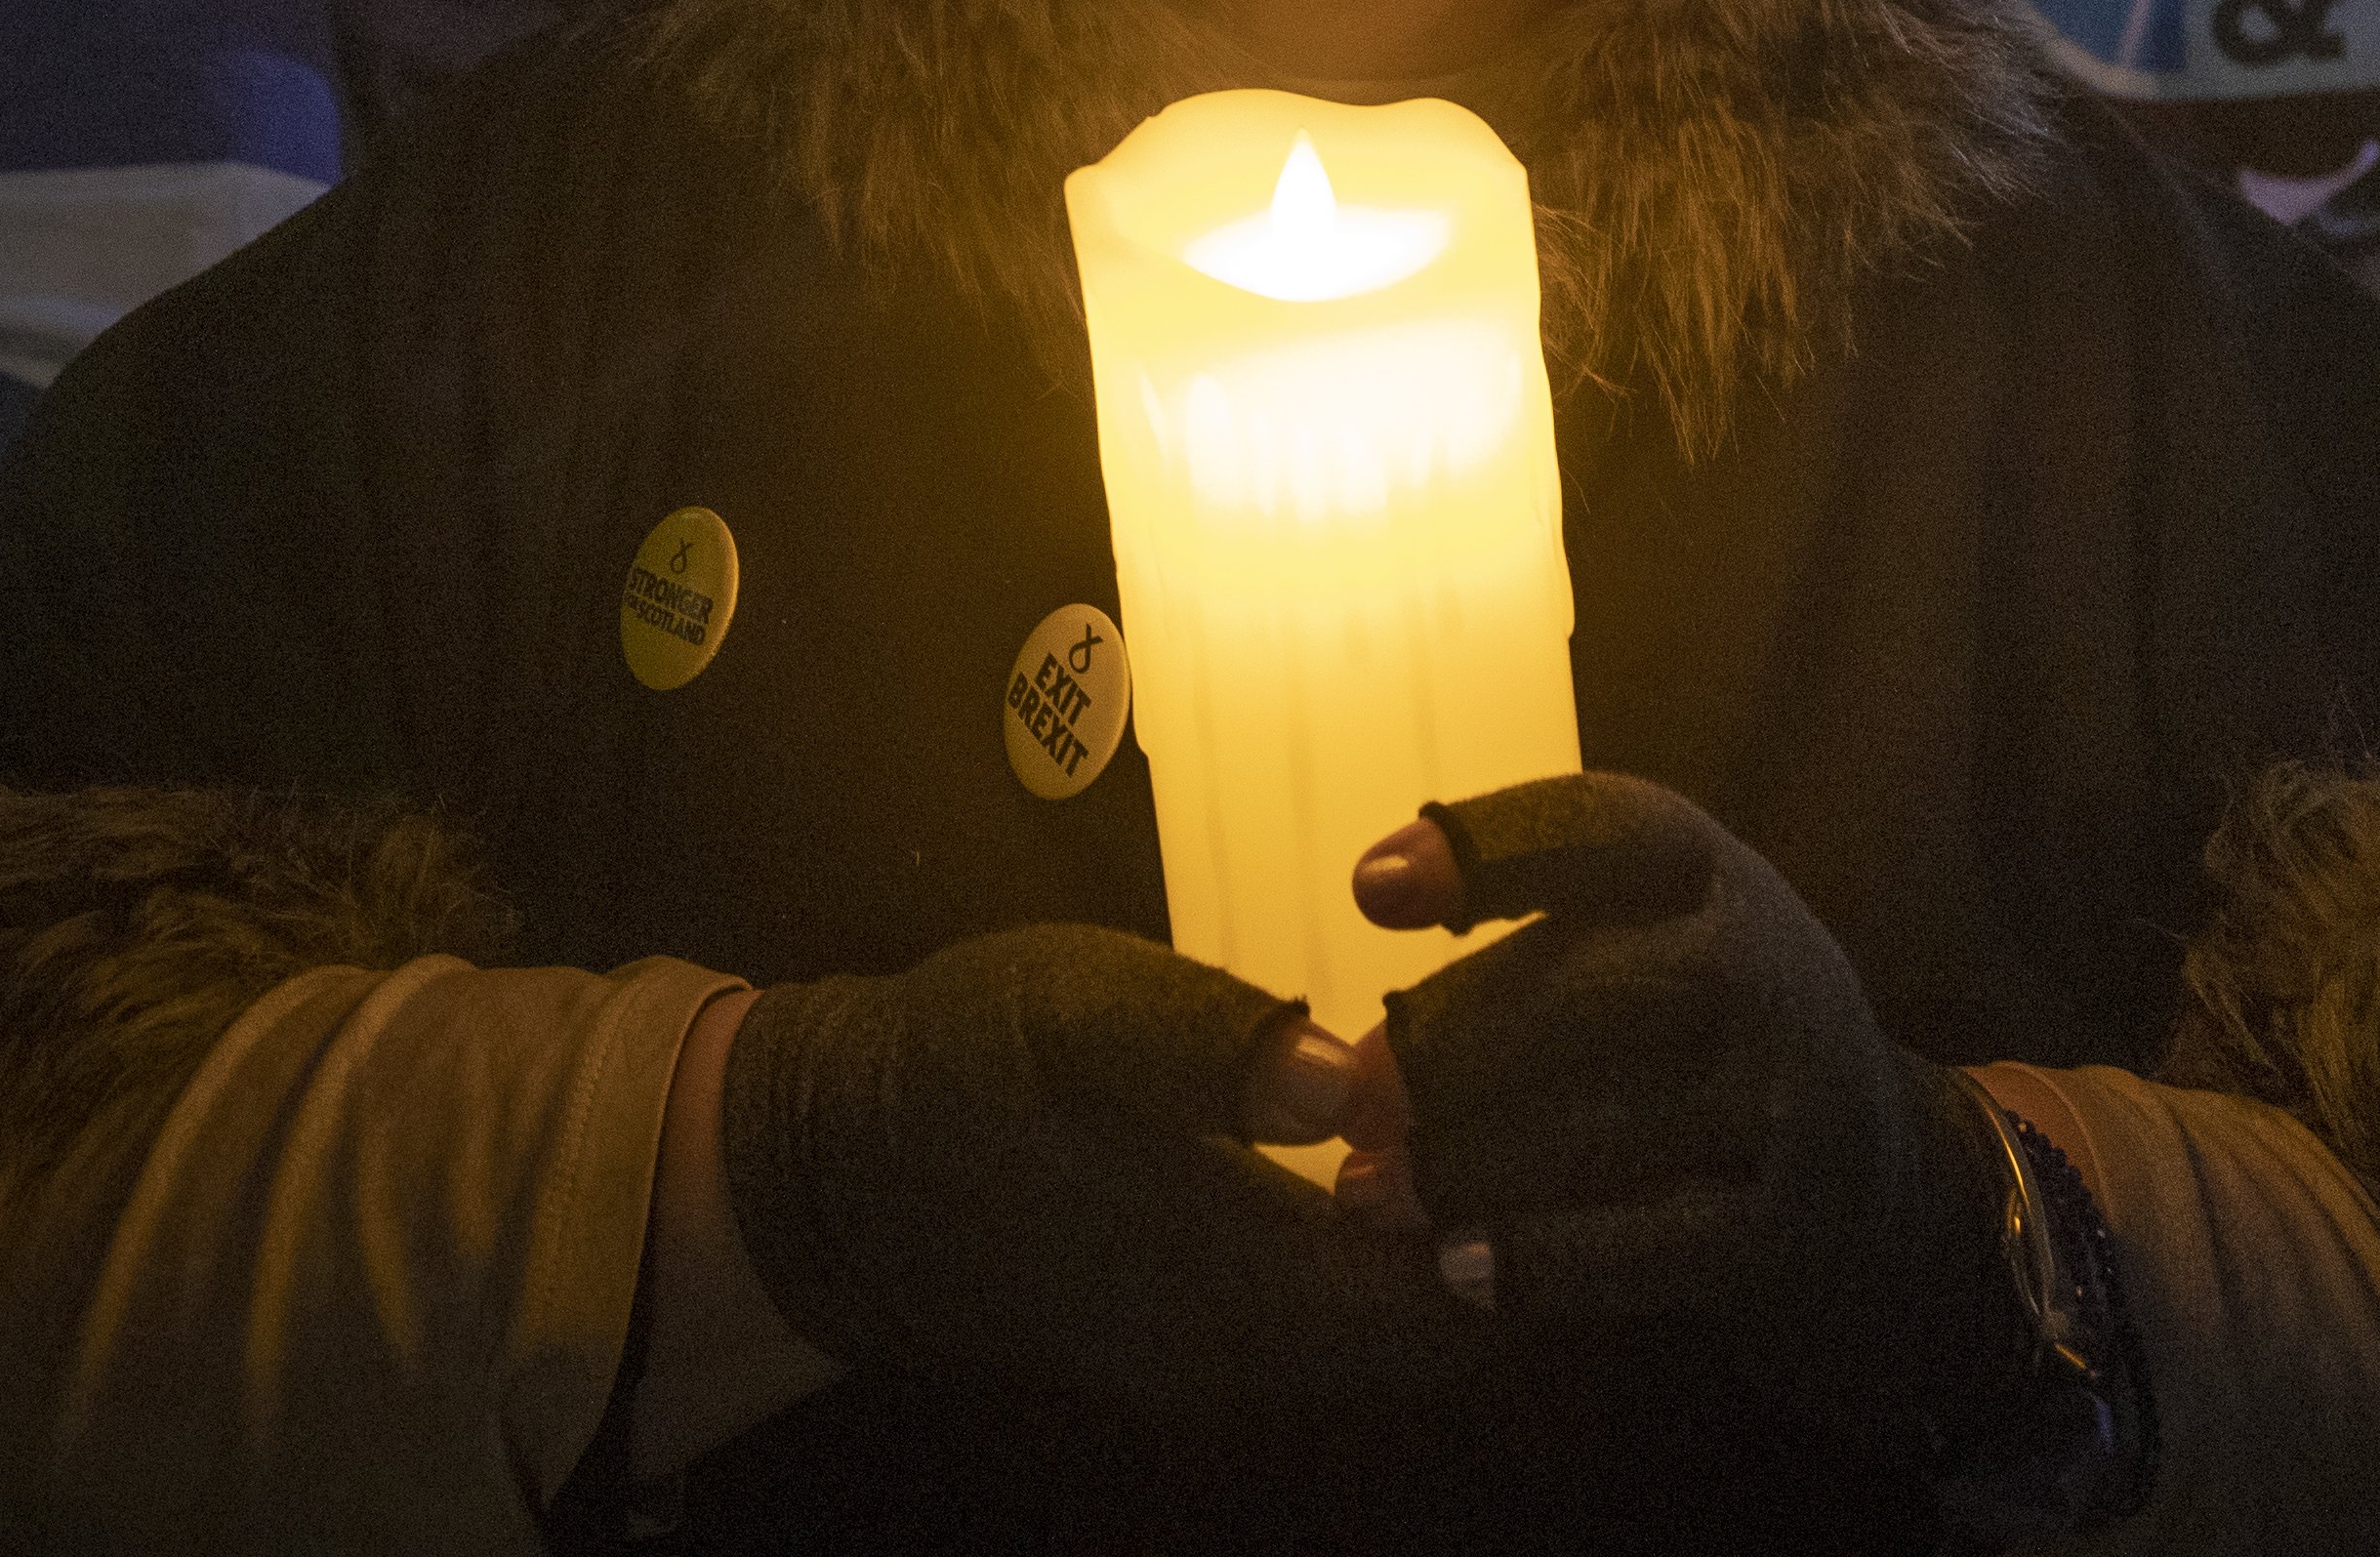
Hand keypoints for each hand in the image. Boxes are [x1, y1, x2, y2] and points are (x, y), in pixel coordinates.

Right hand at [714, 922, 1484, 1411]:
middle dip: (1502, 1218)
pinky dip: (1377, 1251)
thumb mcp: (1083, 1012)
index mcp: (1247, 1291)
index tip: (1553, 1092)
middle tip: (1530, 1090)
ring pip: (1392, 1333)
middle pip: (1449, 1330)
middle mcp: (1252, 1361)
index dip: (1524, 1202)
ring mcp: (1218, 1366)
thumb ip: (1219, 1044)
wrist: (826, 1170)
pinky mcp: (1189, 1345)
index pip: (1462, 1297)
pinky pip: (1330, 1323)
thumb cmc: (963, 1069)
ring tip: (1464, 1106)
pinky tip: (1374, 1150)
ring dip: (1439, 1235)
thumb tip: (1347, 1078)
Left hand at [1356, 775, 2029, 1444]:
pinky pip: (1643, 1248)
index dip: (1487, 850)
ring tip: (1365, 1191)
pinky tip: (1453, 1267)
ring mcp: (1784, 1102)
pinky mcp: (1783, 1229)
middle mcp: (1764, 970)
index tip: (1370, 892)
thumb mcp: (1661, 932)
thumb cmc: (1707, 1032)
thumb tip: (1368, 956)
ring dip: (1464, 1164)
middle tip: (1345, 1097)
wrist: (1886, 1178)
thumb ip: (1539, 929)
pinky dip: (1540, 1261)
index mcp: (1715, 872)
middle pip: (1588, 987)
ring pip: (1601, 1127)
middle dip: (1448, 1044)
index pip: (1603, 828)